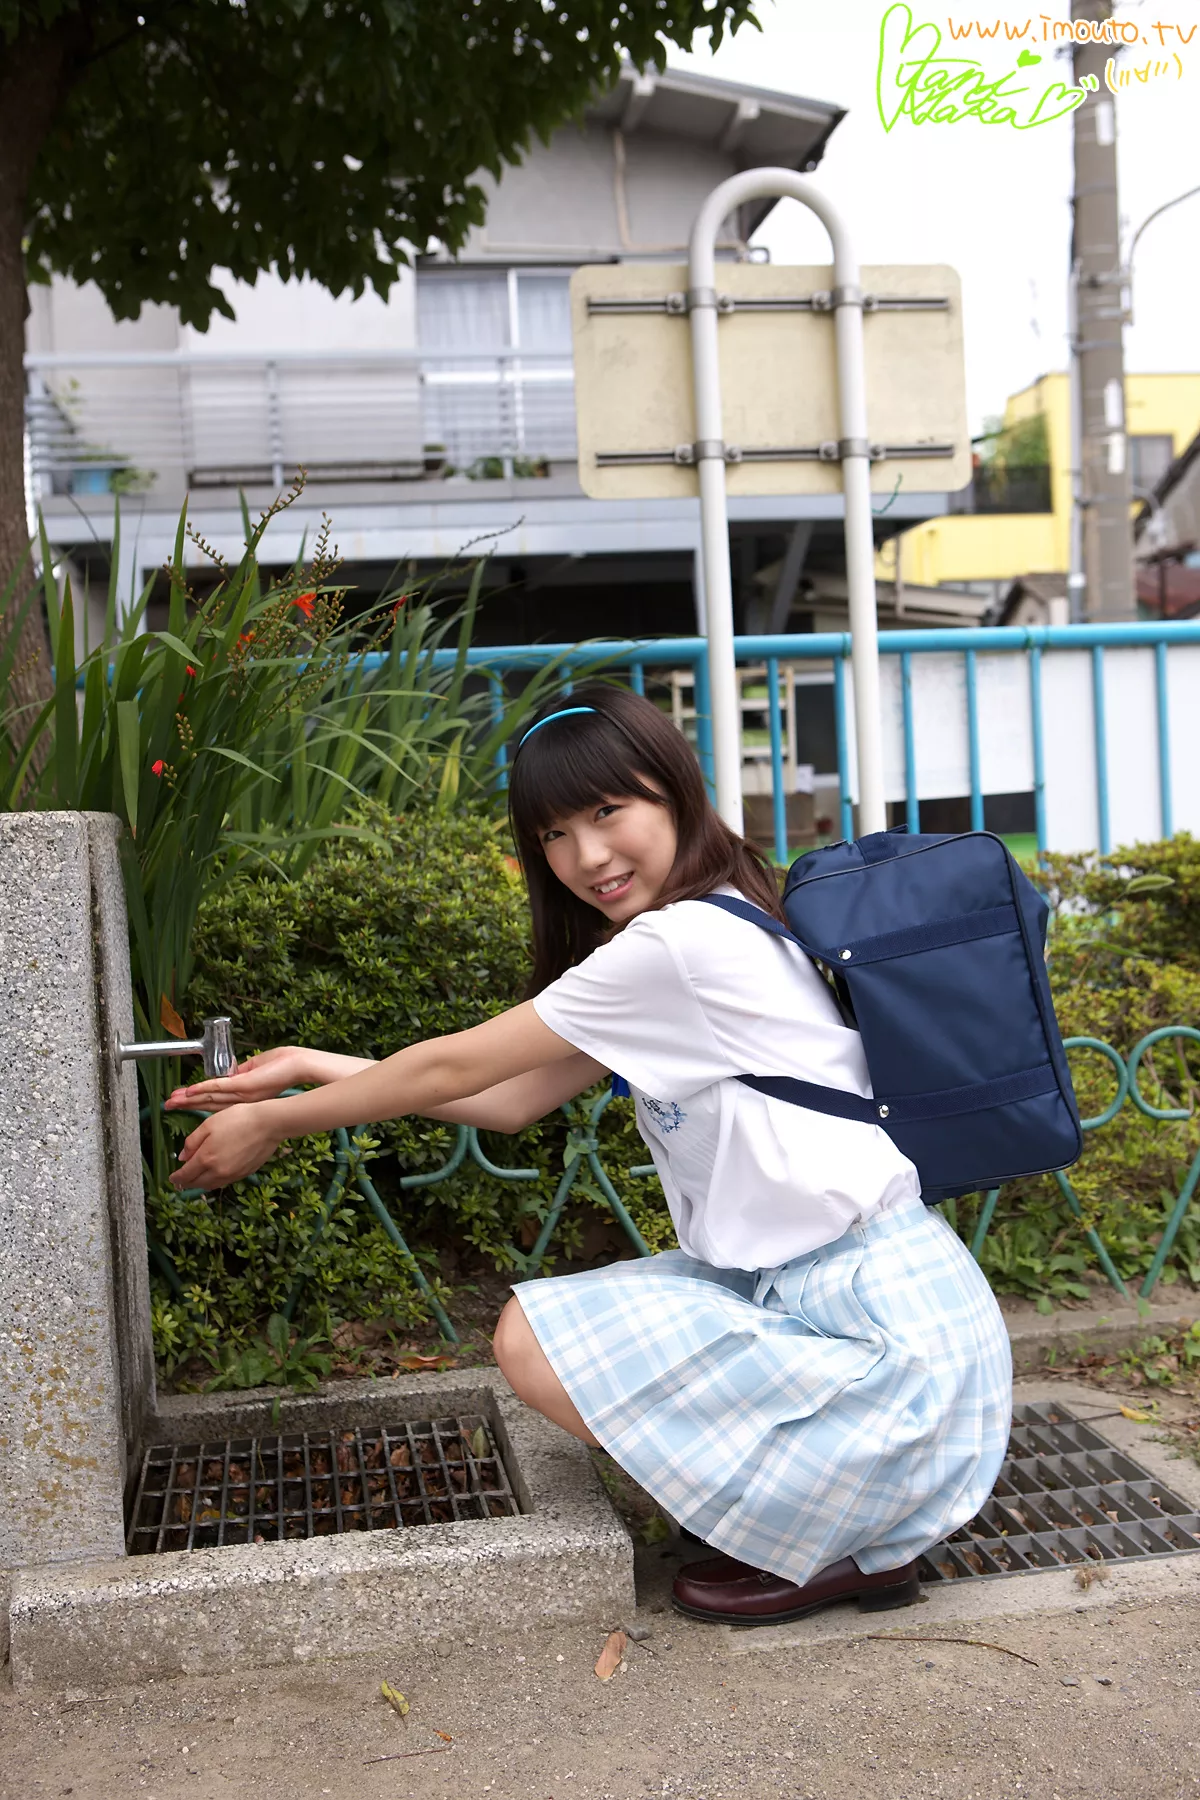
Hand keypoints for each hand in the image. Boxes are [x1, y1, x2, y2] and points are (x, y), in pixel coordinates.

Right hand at [165, 1045, 310, 1112]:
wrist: (299, 1066)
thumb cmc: (283, 1064)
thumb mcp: (258, 1067)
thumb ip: (242, 1071)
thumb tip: (231, 1072)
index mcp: (244, 1095)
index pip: (216, 1100)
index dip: (197, 1100)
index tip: (182, 1100)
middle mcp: (240, 1098)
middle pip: (208, 1102)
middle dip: (187, 1103)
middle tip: (168, 1105)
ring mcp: (242, 1093)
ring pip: (210, 1097)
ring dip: (190, 1099)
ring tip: (172, 1101)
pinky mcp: (244, 1084)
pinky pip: (220, 1087)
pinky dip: (204, 1089)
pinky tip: (190, 1092)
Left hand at [169, 1102, 285, 1191]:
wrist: (268, 1124)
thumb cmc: (238, 1119)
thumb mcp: (208, 1124)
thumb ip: (192, 1142)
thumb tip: (182, 1157)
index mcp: (206, 1158)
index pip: (185, 1175)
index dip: (176, 1178)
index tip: (172, 1178)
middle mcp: (218, 1171)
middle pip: (197, 1184)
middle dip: (187, 1183)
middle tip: (181, 1181)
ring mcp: (233, 1175)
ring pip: (211, 1185)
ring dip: (201, 1184)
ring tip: (196, 1179)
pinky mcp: (245, 1173)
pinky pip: (225, 1182)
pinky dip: (216, 1180)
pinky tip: (215, 1173)